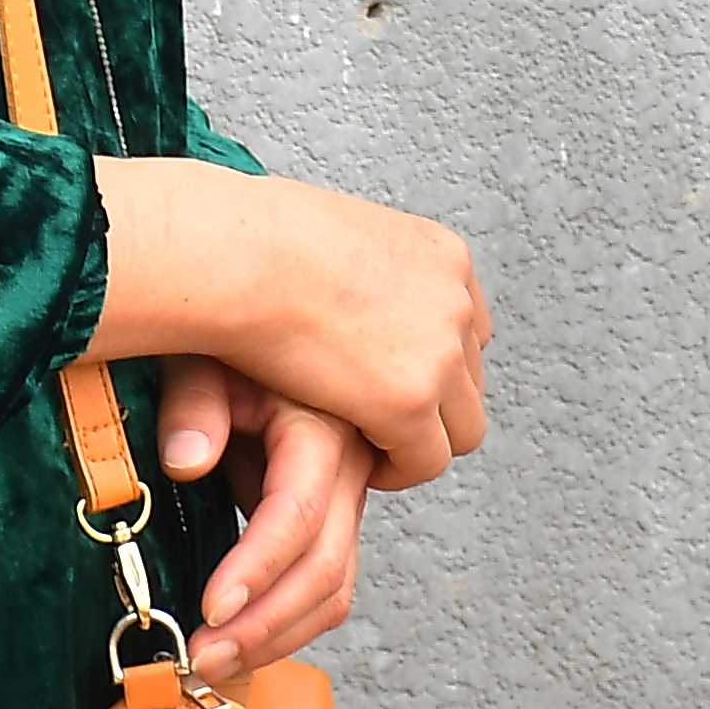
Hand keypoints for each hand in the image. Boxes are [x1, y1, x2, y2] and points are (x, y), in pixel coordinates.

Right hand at [94, 158, 491, 489]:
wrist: (239, 257)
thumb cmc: (255, 244)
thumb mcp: (335, 238)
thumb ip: (362, 271)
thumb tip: (347, 293)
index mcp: (440, 257)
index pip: (466, 328)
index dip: (427, 364)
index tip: (385, 380)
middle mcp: (454, 302)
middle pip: (470, 381)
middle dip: (428, 407)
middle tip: (372, 420)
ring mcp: (440, 353)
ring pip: (461, 429)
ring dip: (415, 443)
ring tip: (361, 442)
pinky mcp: (410, 402)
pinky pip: (426, 461)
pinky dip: (394, 469)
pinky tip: (352, 458)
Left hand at [147, 359, 368, 689]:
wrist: (275, 309)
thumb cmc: (232, 328)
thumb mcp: (205, 351)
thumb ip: (195, 403)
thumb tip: (186, 461)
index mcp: (324, 422)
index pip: (297, 513)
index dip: (254, 568)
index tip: (207, 611)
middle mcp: (350, 463)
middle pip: (327, 566)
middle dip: (263, 625)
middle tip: (200, 658)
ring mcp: (349, 491)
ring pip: (337, 586)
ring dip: (278, 636)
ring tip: (213, 662)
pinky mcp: (336, 510)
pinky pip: (331, 579)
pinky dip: (292, 621)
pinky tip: (244, 642)